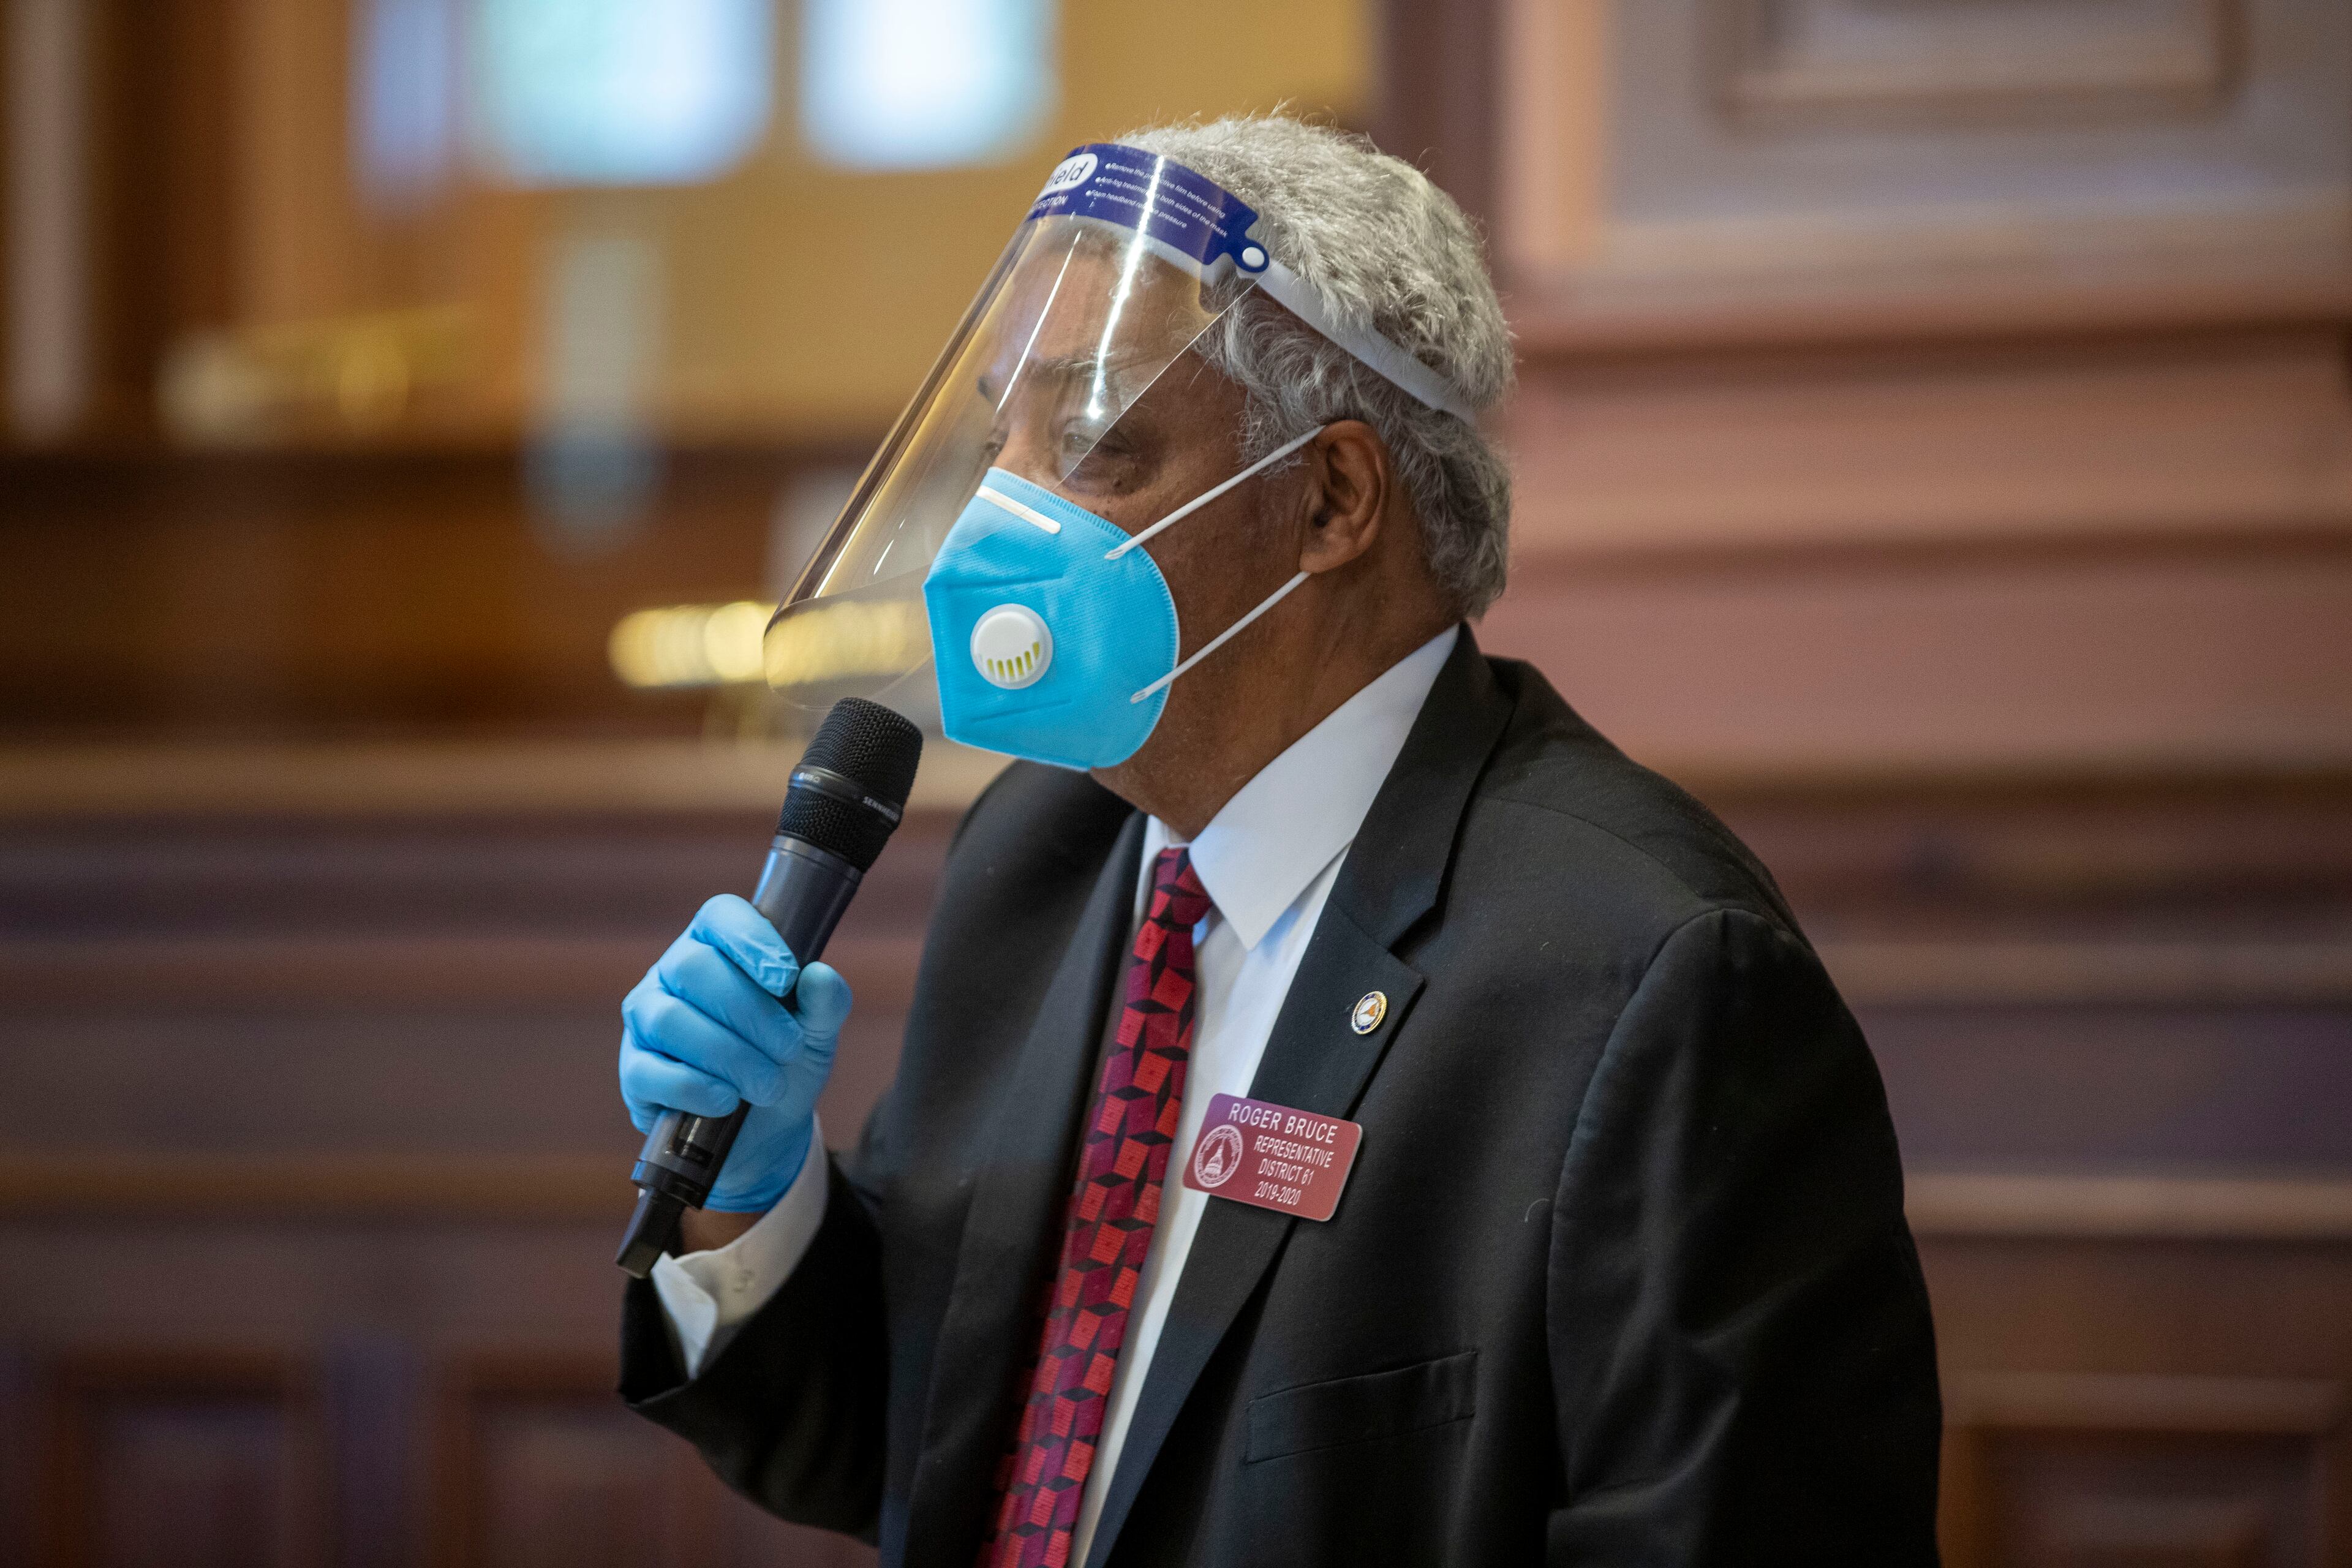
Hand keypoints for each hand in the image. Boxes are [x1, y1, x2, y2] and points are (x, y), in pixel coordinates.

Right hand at [618, 895, 852, 1211]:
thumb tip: (819, 976)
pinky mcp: (635, 1071)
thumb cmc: (786, 1061)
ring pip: (670, 1020)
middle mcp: (672, 974)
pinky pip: (650, 1072)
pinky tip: (728, 1101)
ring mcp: (646, 1021)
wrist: (768, 1129)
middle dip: (749, 1012)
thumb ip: (826, 1002)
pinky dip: (696, 1088)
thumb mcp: (818, 1032)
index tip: (787, 980)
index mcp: (718, 946)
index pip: (720, 917)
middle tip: (789, 1048)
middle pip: (692, 968)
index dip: (751, 941)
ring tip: (768, 1084)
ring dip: (729, 1055)